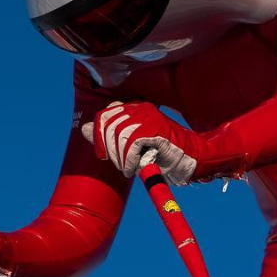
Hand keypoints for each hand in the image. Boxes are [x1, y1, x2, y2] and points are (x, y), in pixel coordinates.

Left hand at [81, 101, 205, 184]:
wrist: (191, 160)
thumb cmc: (161, 154)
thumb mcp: (130, 145)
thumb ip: (108, 136)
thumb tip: (84, 128)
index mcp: (134, 108)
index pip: (104, 115)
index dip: (98, 136)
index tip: (103, 155)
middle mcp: (140, 108)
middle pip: (108, 125)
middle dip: (110, 151)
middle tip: (121, 165)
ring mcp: (148, 116)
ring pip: (119, 135)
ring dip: (121, 158)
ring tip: (129, 169)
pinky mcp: (155, 128)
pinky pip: (132, 144)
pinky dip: (130, 160)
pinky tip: (135, 168)